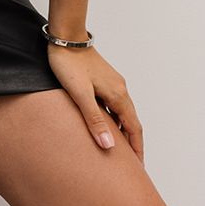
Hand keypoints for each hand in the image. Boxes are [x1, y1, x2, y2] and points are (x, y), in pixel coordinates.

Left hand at [46, 42, 143, 163]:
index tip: (139, 168)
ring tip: (118, 150)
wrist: (65, 37)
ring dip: (122, 131)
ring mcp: (112, 84)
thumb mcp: (80, 95)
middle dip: (132, 144)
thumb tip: (109, 146)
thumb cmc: (69, 64)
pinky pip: (113, 105)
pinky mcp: (103, 80)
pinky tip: (104, 125)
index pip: (133, 128)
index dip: (136, 149)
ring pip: (122, 113)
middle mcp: (120, 89)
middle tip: (131, 165)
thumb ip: (94, 120)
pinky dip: (113, 119)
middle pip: (131, 122)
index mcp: (118, 95)